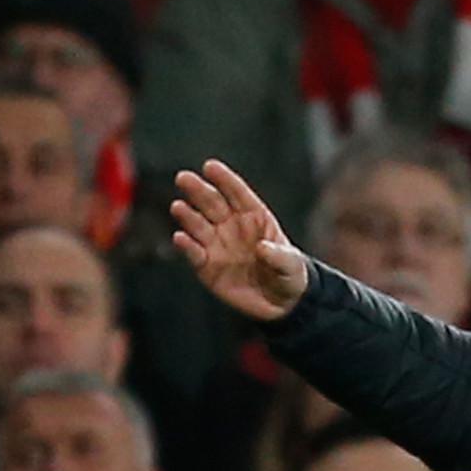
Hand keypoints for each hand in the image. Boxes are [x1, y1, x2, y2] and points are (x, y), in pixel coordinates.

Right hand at [171, 158, 309, 321]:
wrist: (281, 303)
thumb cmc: (288, 274)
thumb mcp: (292, 265)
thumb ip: (279, 256)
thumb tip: (262, 248)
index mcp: (253, 215)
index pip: (237, 193)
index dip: (224, 180)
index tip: (210, 167)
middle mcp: (230, 224)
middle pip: (211, 203)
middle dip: (198, 190)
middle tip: (184, 178)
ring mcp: (216, 243)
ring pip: (198, 225)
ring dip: (187, 216)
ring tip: (178, 207)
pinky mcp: (206, 266)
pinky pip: (194, 253)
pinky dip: (186, 246)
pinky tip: (180, 238)